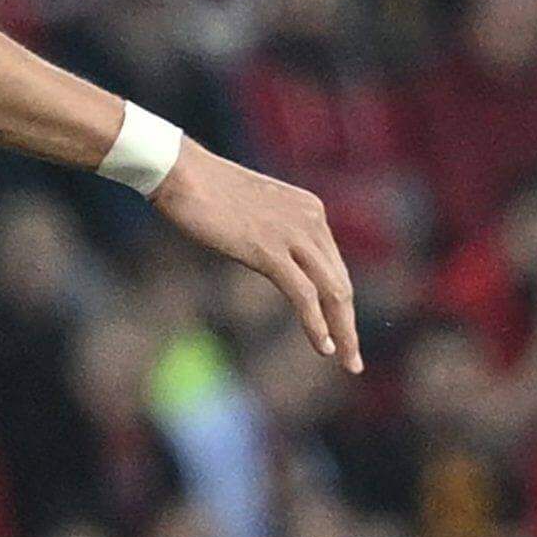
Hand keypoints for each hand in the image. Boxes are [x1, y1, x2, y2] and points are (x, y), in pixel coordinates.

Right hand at [152, 139, 361, 373]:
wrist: (183, 172)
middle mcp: (312, 220)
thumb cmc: (208, 190)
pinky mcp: (270, 250)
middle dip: (348, 325)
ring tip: (346, 363)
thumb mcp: (255, 212)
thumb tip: (277, 263)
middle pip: (340, 283)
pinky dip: (316, 325)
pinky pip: (304, 295)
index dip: (340, 304)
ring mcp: (293, 234)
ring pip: (331, 292)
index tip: (343, 333)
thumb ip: (274, 234)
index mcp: (311, 209)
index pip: (335, 266)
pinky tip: (324, 347)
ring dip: (342, 332)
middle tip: (353, 361)